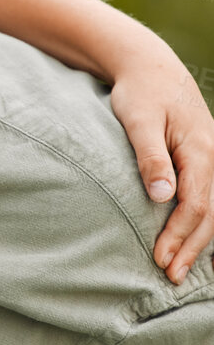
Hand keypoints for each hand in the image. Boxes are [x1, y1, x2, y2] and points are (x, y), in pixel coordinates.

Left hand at [108, 48, 213, 283]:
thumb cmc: (140, 93)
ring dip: (198, 240)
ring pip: (213, 208)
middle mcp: (212, 158)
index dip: (179, 234)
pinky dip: (202, 223)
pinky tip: (191, 241)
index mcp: (200, 151)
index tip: (160, 258)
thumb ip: (150, 157)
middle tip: (171, 276)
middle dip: (191, 247)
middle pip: (209, 213)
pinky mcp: (201, 161)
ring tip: (180, 268)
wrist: (150, 67)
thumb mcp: (139, 121)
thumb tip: (162, 196)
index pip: (196, 204)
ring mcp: (211, 160)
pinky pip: (208, 198)